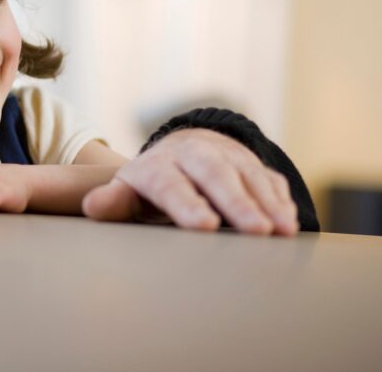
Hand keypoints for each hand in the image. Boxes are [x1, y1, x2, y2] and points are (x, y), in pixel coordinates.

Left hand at [81, 129, 297, 235]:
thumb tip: (93, 206)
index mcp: (158, 166)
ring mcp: (226, 156)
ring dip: (267, 202)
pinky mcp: (252, 163)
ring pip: (248, 175)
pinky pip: (268, 178)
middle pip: (215, 176)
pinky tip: (289, 220)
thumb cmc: (152, 182)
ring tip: (282, 230)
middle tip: (256, 231)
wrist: (183, 149)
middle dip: (237, 203)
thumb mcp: (130, 191)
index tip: (203, 225)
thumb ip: (114, 201)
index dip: (187, 204)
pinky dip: (280, 198)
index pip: (171, 184)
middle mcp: (194, 156)